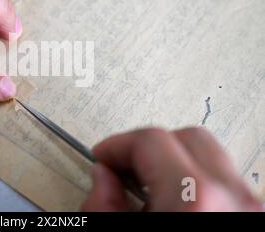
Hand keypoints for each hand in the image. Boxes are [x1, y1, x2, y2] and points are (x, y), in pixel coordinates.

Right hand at [82, 127, 261, 210]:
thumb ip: (103, 206)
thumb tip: (103, 178)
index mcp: (194, 201)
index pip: (152, 140)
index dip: (118, 144)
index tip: (103, 157)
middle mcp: (235, 200)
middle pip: (190, 137)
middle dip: (151, 147)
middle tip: (125, 168)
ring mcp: (253, 208)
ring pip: (213, 157)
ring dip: (176, 162)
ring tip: (151, 188)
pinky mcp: (257, 214)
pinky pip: (228, 182)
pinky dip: (199, 181)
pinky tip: (179, 204)